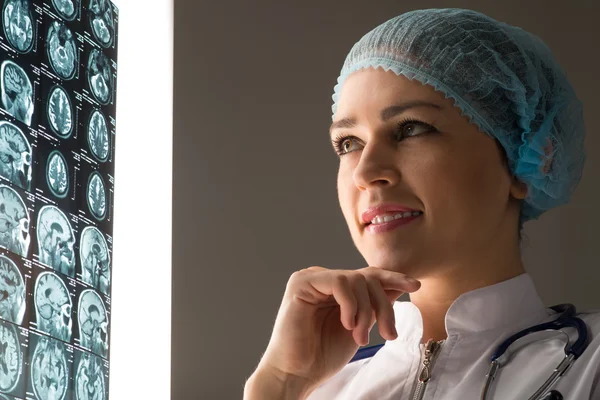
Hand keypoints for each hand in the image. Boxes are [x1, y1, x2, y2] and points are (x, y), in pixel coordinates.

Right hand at [255, 266, 420, 395]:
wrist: (295, 374)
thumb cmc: (321, 355)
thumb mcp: (358, 327)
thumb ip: (373, 306)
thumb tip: (399, 286)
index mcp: (334, 288)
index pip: (368, 275)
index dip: (393, 278)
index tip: (415, 285)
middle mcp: (322, 279)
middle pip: (367, 277)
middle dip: (383, 305)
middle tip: (387, 333)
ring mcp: (310, 278)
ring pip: (356, 279)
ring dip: (366, 310)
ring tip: (360, 337)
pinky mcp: (300, 283)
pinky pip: (339, 281)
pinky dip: (350, 304)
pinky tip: (347, 324)